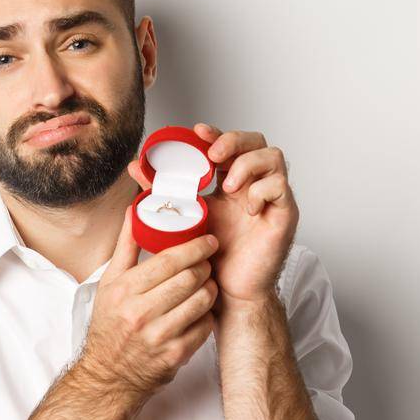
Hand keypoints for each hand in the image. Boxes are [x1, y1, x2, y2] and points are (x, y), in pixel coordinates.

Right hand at [76, 207, 218, 392]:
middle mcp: (140, 313)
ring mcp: (159, 335)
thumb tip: (134, 212)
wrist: (109, 373)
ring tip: (207, 284)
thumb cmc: (110, 324)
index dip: (193, 248)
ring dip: (210, 289)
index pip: (168, 261)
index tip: (208, 240)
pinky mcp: (175, 354)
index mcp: (124, 291)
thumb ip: (126, 247)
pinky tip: (201, 309)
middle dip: (204, 266)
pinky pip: (204, 327)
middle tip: (208, 262)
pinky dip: (207, 315)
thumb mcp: (109, 284)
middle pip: (188, 279)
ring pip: (201, 301)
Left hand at [127, 123, 297, 307]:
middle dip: (234, 140)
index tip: (197, 130)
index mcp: (229, 181)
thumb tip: (135, 166)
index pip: (231, 144)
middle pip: (256, 141)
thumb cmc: (209, 255)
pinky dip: (262, 190)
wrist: (225, 289)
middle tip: (213, 155)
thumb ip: (162, 190)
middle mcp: (252, 184)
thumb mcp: (183, 215)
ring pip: (273, 157)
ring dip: (247, 164)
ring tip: (227, 186)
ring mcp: (270, 198)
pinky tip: (246, 207)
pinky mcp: (284, 215)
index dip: (217, 133)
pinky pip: (281, 188)